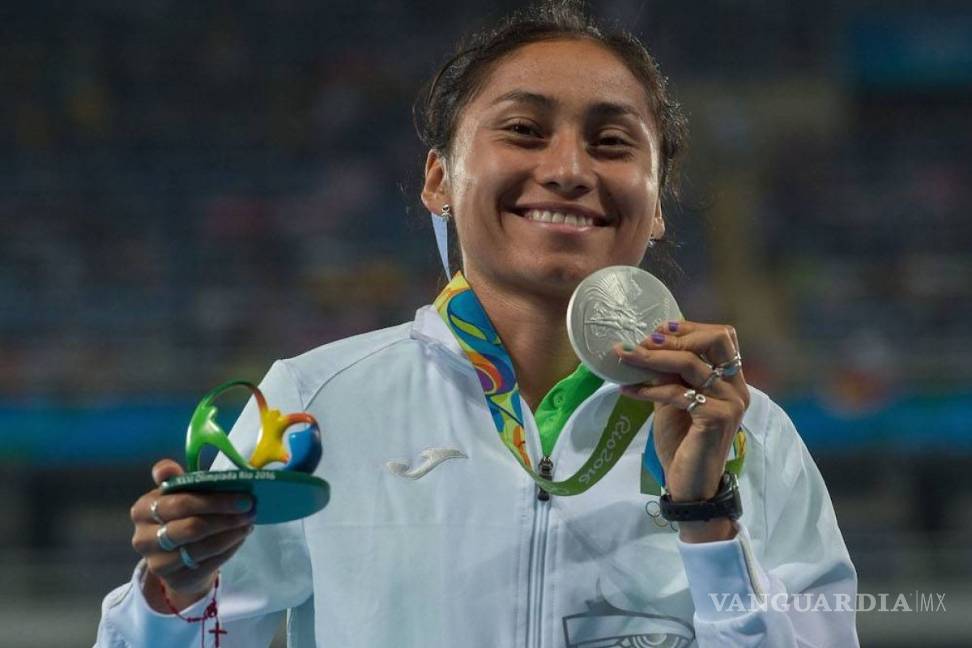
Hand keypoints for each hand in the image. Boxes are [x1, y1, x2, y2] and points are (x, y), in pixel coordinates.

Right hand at [130, 459, 255, 610]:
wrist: (175, 555)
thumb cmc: (179, 515)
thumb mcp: (176, 493)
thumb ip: (172, 479)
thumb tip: (164, 469)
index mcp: (143, 509)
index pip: (181, 503)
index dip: (215, 501)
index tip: (244, 496)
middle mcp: (144, 538)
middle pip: (193, 527)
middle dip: (227, 517)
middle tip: (251, 509)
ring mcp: (157, 562)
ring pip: (203, 547)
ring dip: (232, 533)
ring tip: (248, 522)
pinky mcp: (175, 580)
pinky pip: (209, 563)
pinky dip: (229, 548)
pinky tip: (240, 537)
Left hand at [616, 321, 748, 541]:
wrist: (689, 485)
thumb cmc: (682, 443)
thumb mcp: (674, 401)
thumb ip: (670, 375)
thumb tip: (646, 345)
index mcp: (731, 381)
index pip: (722, 336)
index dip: (689, 328)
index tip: (656, 330)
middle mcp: (737, 388)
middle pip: (718, 338)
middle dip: (677, 335)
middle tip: (643, 342)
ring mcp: (730, 403)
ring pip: (692, 364)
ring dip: (652, 358)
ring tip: (624, 357)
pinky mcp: (717, 419)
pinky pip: (679, 393)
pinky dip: (649, 388)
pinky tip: (628, 389)